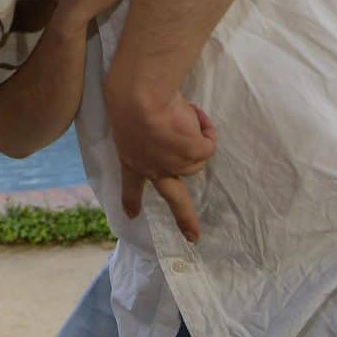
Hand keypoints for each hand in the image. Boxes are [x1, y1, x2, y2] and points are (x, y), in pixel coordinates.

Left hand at [108, 87, 215, 240]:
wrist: (140, 99)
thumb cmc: (127, 99)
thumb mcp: (128, 120)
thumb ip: (147, 132)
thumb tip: (170, 134)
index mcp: (131, 159)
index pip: (131, 184)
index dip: (131, 198)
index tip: (131, 214)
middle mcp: (154, 169)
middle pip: (174, 198)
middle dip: (185, 218)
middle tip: (193, 237)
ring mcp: (175, 166)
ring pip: (197, 156)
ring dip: (196, 135)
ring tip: (183, 114)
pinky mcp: (194, 155)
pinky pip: (209, 142)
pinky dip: (205, 128)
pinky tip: (192, 114)